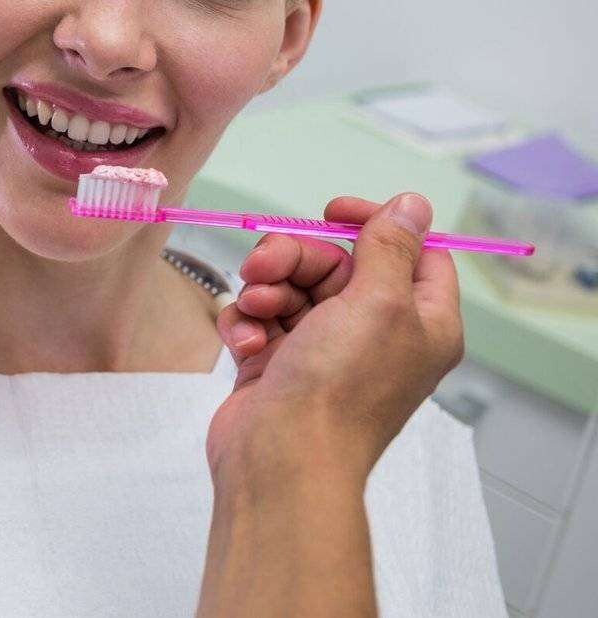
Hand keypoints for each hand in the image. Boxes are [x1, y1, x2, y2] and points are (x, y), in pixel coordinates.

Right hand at [206, 193, 464, 484]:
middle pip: (337, 263)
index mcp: (420, 322)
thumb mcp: (378, 303)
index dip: (374, 224)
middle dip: (294, 258)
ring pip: (290, 286)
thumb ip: (391, 247)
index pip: (412, 252)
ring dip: (264, 290)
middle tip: (262, 266)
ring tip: (253, 311)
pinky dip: (245, 322)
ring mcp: (324, 349)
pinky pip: (259, 318)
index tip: (333, 211)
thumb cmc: (340, 389)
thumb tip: (413, 203)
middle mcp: (376, 333)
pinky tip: (242, 342)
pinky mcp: (278, 363)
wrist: (280, 460)